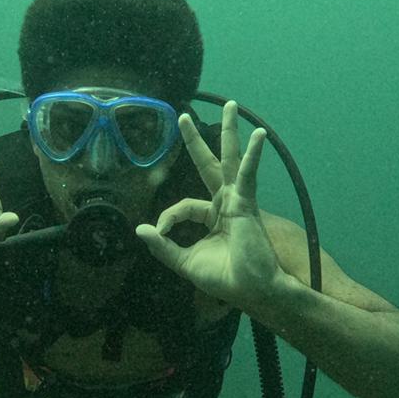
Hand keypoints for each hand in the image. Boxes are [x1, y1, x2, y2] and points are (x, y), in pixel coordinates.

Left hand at [134, 101, 285, 309]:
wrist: (251, 290)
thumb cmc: (225, 279)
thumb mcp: (184, 262)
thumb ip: (163, 246)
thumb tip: (140, 229)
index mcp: (212, 218)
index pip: (183, 207)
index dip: (166, 218)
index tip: (159, 233)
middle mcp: (225, 204)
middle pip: (209, 165)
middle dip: (196, 141)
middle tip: (183, 116)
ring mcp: (237, 201)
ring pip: (229, 160)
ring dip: (229, 133)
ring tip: (231, 106)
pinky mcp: (247, 204)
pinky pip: (247, 175)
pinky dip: (252, 155)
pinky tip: (257, 136)